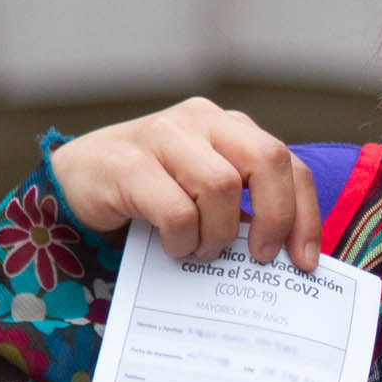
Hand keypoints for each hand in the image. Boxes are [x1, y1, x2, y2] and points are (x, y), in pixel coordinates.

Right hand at [46, 98, 321, 272]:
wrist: (77, 180)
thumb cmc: (151, 194)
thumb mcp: (206, 195)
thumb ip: (244, 207)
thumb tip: (290, 258)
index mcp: (229, 128)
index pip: (288, 163)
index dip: (304, 214)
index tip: (304, 260)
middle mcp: (201, 121)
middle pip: (266, 159)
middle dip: (275, 216)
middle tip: (260, 255)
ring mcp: (163, 135)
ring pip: (222, 185)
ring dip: (218, 232)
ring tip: (203, 250)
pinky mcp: (127, 162)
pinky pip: (176, 209)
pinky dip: (182, 239)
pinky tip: (173, 246)